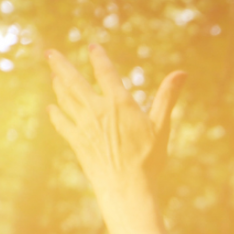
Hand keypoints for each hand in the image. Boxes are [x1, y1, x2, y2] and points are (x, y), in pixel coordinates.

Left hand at [47, 46, 185, 195]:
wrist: (126, 186)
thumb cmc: (149, 158)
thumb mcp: (162, 126)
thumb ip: (167, 97)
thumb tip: (182, 73)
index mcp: (119, 104)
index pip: (105, 73)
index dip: (99, 58)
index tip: (93, 47)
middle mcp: (97, 111)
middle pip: (74, 82)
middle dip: (61, 66)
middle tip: (50, 53)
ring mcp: (83, 126)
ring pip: (65, 99)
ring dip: (58, 85)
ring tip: (54, 76)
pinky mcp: (76, 141)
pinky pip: (62, 123)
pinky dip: (56, 113)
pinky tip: (52, 108)